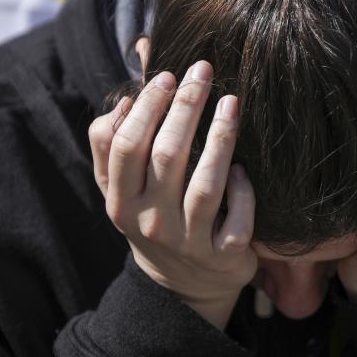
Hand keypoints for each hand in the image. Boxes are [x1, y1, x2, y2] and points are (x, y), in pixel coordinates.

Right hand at [87, 61, 256, 329]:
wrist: (183, 285)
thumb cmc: (152, 214)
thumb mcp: (123, 186)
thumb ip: (113, 139)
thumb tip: (126, 89)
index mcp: (119, 200)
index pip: (125, 146)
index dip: (145, 107)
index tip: (167, 74)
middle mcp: (149, 222)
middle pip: (166, 156)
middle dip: (185, 107)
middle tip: (204, 70)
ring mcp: (187, 242)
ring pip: (204, 186)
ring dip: (220, 139)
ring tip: (232, 102)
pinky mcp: (223, 256)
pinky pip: (236, 220)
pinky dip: (242, 191)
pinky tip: (244, 168)